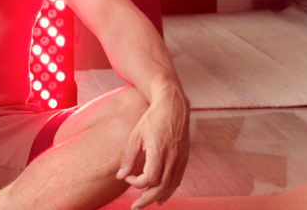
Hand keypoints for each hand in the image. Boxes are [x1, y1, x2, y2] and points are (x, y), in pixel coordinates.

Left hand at [115, 87, 189, 208]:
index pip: (149, 179)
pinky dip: (170, 190)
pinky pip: (178, 179)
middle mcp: (173, 158)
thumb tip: (120, 176)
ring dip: (159, 197)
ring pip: (171, 186)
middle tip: (135, 207)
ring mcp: (181, 159)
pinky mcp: (185, 158)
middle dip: (147, 199)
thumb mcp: (135, 136)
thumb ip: (129, 158)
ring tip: (147, 204)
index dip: (136, 183)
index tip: (128, 178)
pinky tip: (162, 195)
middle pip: (161, 187)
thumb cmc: (152, 119)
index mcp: (159, 152)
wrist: (173, 106)